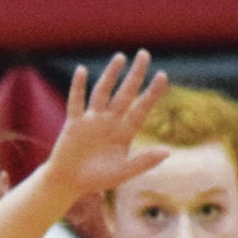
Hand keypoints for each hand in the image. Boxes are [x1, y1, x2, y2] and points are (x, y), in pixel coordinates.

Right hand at [45, 50, 169, 202]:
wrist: (69, 183)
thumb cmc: (96, 179)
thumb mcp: (122, 173)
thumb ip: (144, 162)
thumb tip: (169, 151)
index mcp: (125, 132)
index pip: (142, 107)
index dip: (152, 93)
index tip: (162, 76)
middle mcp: (110, 121)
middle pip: (125, 93)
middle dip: (135, 74)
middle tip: (144, 54)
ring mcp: (92, 120)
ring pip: (103, 92)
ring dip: (111, 75)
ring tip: (120, 57)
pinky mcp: (74, 123)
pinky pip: (76, 102)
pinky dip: (78, 87)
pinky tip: (81, 70)